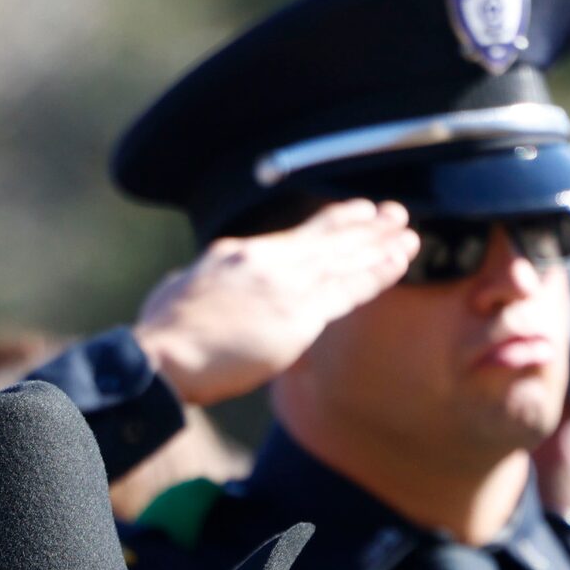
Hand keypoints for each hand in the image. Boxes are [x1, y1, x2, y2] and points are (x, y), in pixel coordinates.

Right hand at [131, 200, 417, 405]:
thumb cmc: (163, 334)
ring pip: (344, 258)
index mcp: (236, 253)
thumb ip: (195, 280)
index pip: (294, 238)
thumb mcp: (175, 290)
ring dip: (380, 244)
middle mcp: (267, 260)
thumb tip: (186, 279)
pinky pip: (349, 290)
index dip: (330, 225)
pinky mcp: (299, 315)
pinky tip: (398, 262)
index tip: (354, 215)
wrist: (163, 356)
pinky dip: (377, 273)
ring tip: (407, 234)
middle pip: (326, 238)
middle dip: (364, 225)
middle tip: (394, 213)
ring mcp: (286, 285)